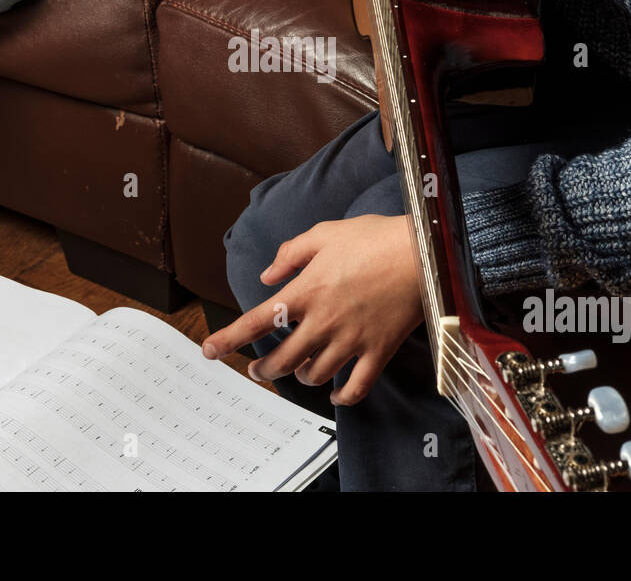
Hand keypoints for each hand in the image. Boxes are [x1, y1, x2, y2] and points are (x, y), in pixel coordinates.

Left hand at [203, 215, 422, 405]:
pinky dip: (340, 396)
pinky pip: (355, 387)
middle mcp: (323, 320)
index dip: (228, 339)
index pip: (256, 321)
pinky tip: (334, 391)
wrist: (422, 253)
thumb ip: (290, 254)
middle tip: (258, 369)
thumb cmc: (373, 237)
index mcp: (306, 290)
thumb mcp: (324, 234)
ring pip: (314, 375)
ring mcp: (351, 339)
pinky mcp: (377, 350)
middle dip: (263, 369)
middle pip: (281, 360)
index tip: (209, 351)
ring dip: (300, 377)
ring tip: (299, 371)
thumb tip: (266, 276)